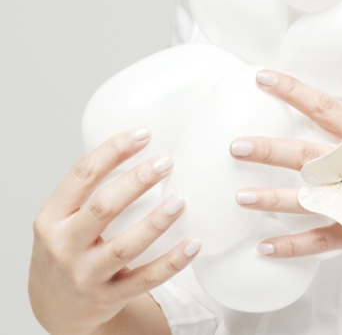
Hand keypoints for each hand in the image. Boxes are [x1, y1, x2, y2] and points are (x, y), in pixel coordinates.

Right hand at [29, 129, 199, 334]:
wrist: (54, 305)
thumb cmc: (68, 245)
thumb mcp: (63, 216)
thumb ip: (92, 187)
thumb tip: (143, 142)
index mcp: (52, 217)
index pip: (82, 175)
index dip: (113, 151)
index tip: (144, 133)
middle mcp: (64, 246)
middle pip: (103, 207)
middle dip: (137, 182)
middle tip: (167, 162)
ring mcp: (85, 275)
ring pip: (124, 247)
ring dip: (155, 222)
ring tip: (181, 200)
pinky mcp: (108, 298)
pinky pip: (144, 280)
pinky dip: (171, 262)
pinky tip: (193, 244)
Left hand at [230, 70, 341, 259]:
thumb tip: (331, 130)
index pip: (324, 107)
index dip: (292, 90)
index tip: (263, 77)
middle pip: (307, 154)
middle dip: (269, 150)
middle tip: (236, 144)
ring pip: (308, 199)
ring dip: (272, 198)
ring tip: (242, 196)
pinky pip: (322, 241)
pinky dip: (292, 245)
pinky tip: (266, 246)